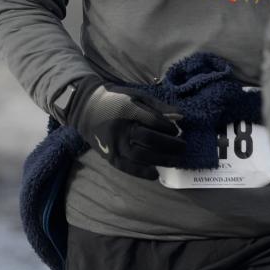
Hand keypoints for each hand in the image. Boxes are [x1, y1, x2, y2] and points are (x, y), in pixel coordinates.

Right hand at [62, 77, 186, 179]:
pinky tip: (155, 174)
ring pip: (139, 155)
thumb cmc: (117, 100)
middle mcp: (121, 128)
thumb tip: (181, 115)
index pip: (153, 121)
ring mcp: (114, 143)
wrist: (86, 108)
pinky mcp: (108, 155)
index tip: (177, 130)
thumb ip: (158, 106)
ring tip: (175, 160)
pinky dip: (141, 172)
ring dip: (160, 159)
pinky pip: (126, 167)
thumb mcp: (137, 96)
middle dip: (169, 144)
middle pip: (149, 139)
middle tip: (183, 146)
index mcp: (129, 109)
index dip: (168, 127)